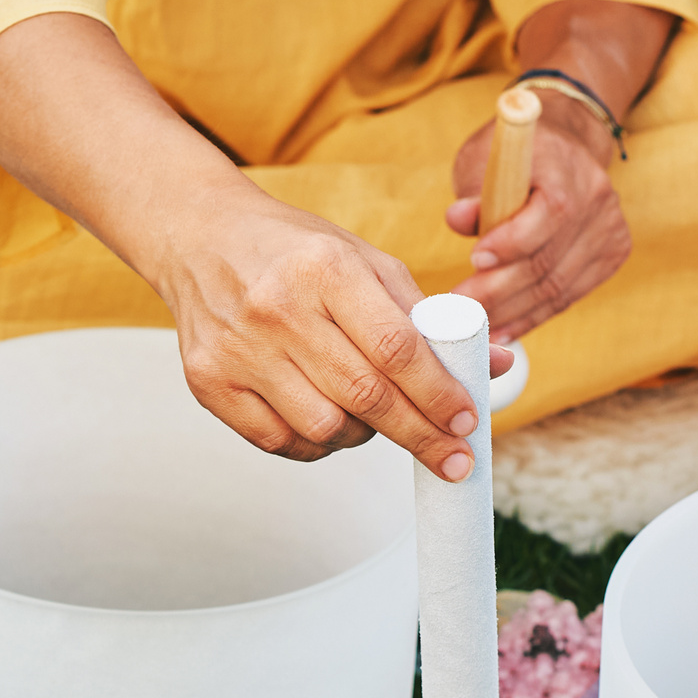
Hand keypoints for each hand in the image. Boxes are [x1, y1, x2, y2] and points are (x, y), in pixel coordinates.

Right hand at [151, 187, 515, 479]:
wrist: (199, 239)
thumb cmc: (293, 253)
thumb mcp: (361, 260)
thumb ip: (423, 315)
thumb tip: (499, 364)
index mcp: (325, 268)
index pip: (396, 348)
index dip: (438, 394)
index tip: (468, 422)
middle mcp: (278, 309)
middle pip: (366, 395)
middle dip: (420, 434)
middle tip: (453, 458)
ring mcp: (239, 350)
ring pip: (324, 427)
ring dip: (363, 438)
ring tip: (372, 421)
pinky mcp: (210, 384)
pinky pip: (280, 442)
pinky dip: (316, 445)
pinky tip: (328, 424)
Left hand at [443, 92, 632, 338]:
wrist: (562, 153)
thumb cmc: (514, 161)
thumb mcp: (487, 162)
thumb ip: (475, 194)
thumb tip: (457, 218)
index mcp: (568, 167)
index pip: (550, 212)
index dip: (511, 242)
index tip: (474, 259)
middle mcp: (597, 199)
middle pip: (548, 261)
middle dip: (498, 291)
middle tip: (458, 309)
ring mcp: (610, 230)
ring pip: (557, 289)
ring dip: (510, 314)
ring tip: (473, 329)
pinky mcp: (612, 255)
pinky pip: (568, 297)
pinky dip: (532, 318)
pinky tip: (502, 331)